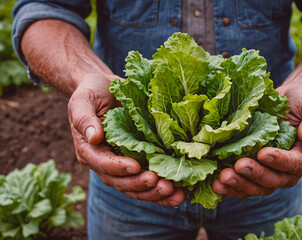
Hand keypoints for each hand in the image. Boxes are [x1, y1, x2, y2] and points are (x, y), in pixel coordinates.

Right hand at [67, 73, 184, 205]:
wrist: (104, 89)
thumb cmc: (91, 92)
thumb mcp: (82, 100)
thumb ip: (85, 118)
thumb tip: (94, 137)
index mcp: (89, 150)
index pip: (103, 164)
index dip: (119, 168)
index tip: (136, 166)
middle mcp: (105, 162)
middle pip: (122, 182)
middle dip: (142, 185)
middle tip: (161, 183)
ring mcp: (123, 164)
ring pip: (137, 188)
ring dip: (155, 194)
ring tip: (175, 193)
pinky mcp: (139, 162)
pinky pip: (148, 182)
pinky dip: (162, 191)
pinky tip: (180, 194)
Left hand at [212, 84, 301, 197]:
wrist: (288, 102)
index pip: (294, 164)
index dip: (279, 161)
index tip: (262, 153)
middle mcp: (289, 170)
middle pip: (273, 181)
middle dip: (255, 175)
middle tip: (237, 166)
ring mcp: (270, 172)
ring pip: (257, 187)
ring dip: (239, 185)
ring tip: (222, 180)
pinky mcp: (255, 170)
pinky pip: (244, 184)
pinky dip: (230, 188)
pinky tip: (215, 185)